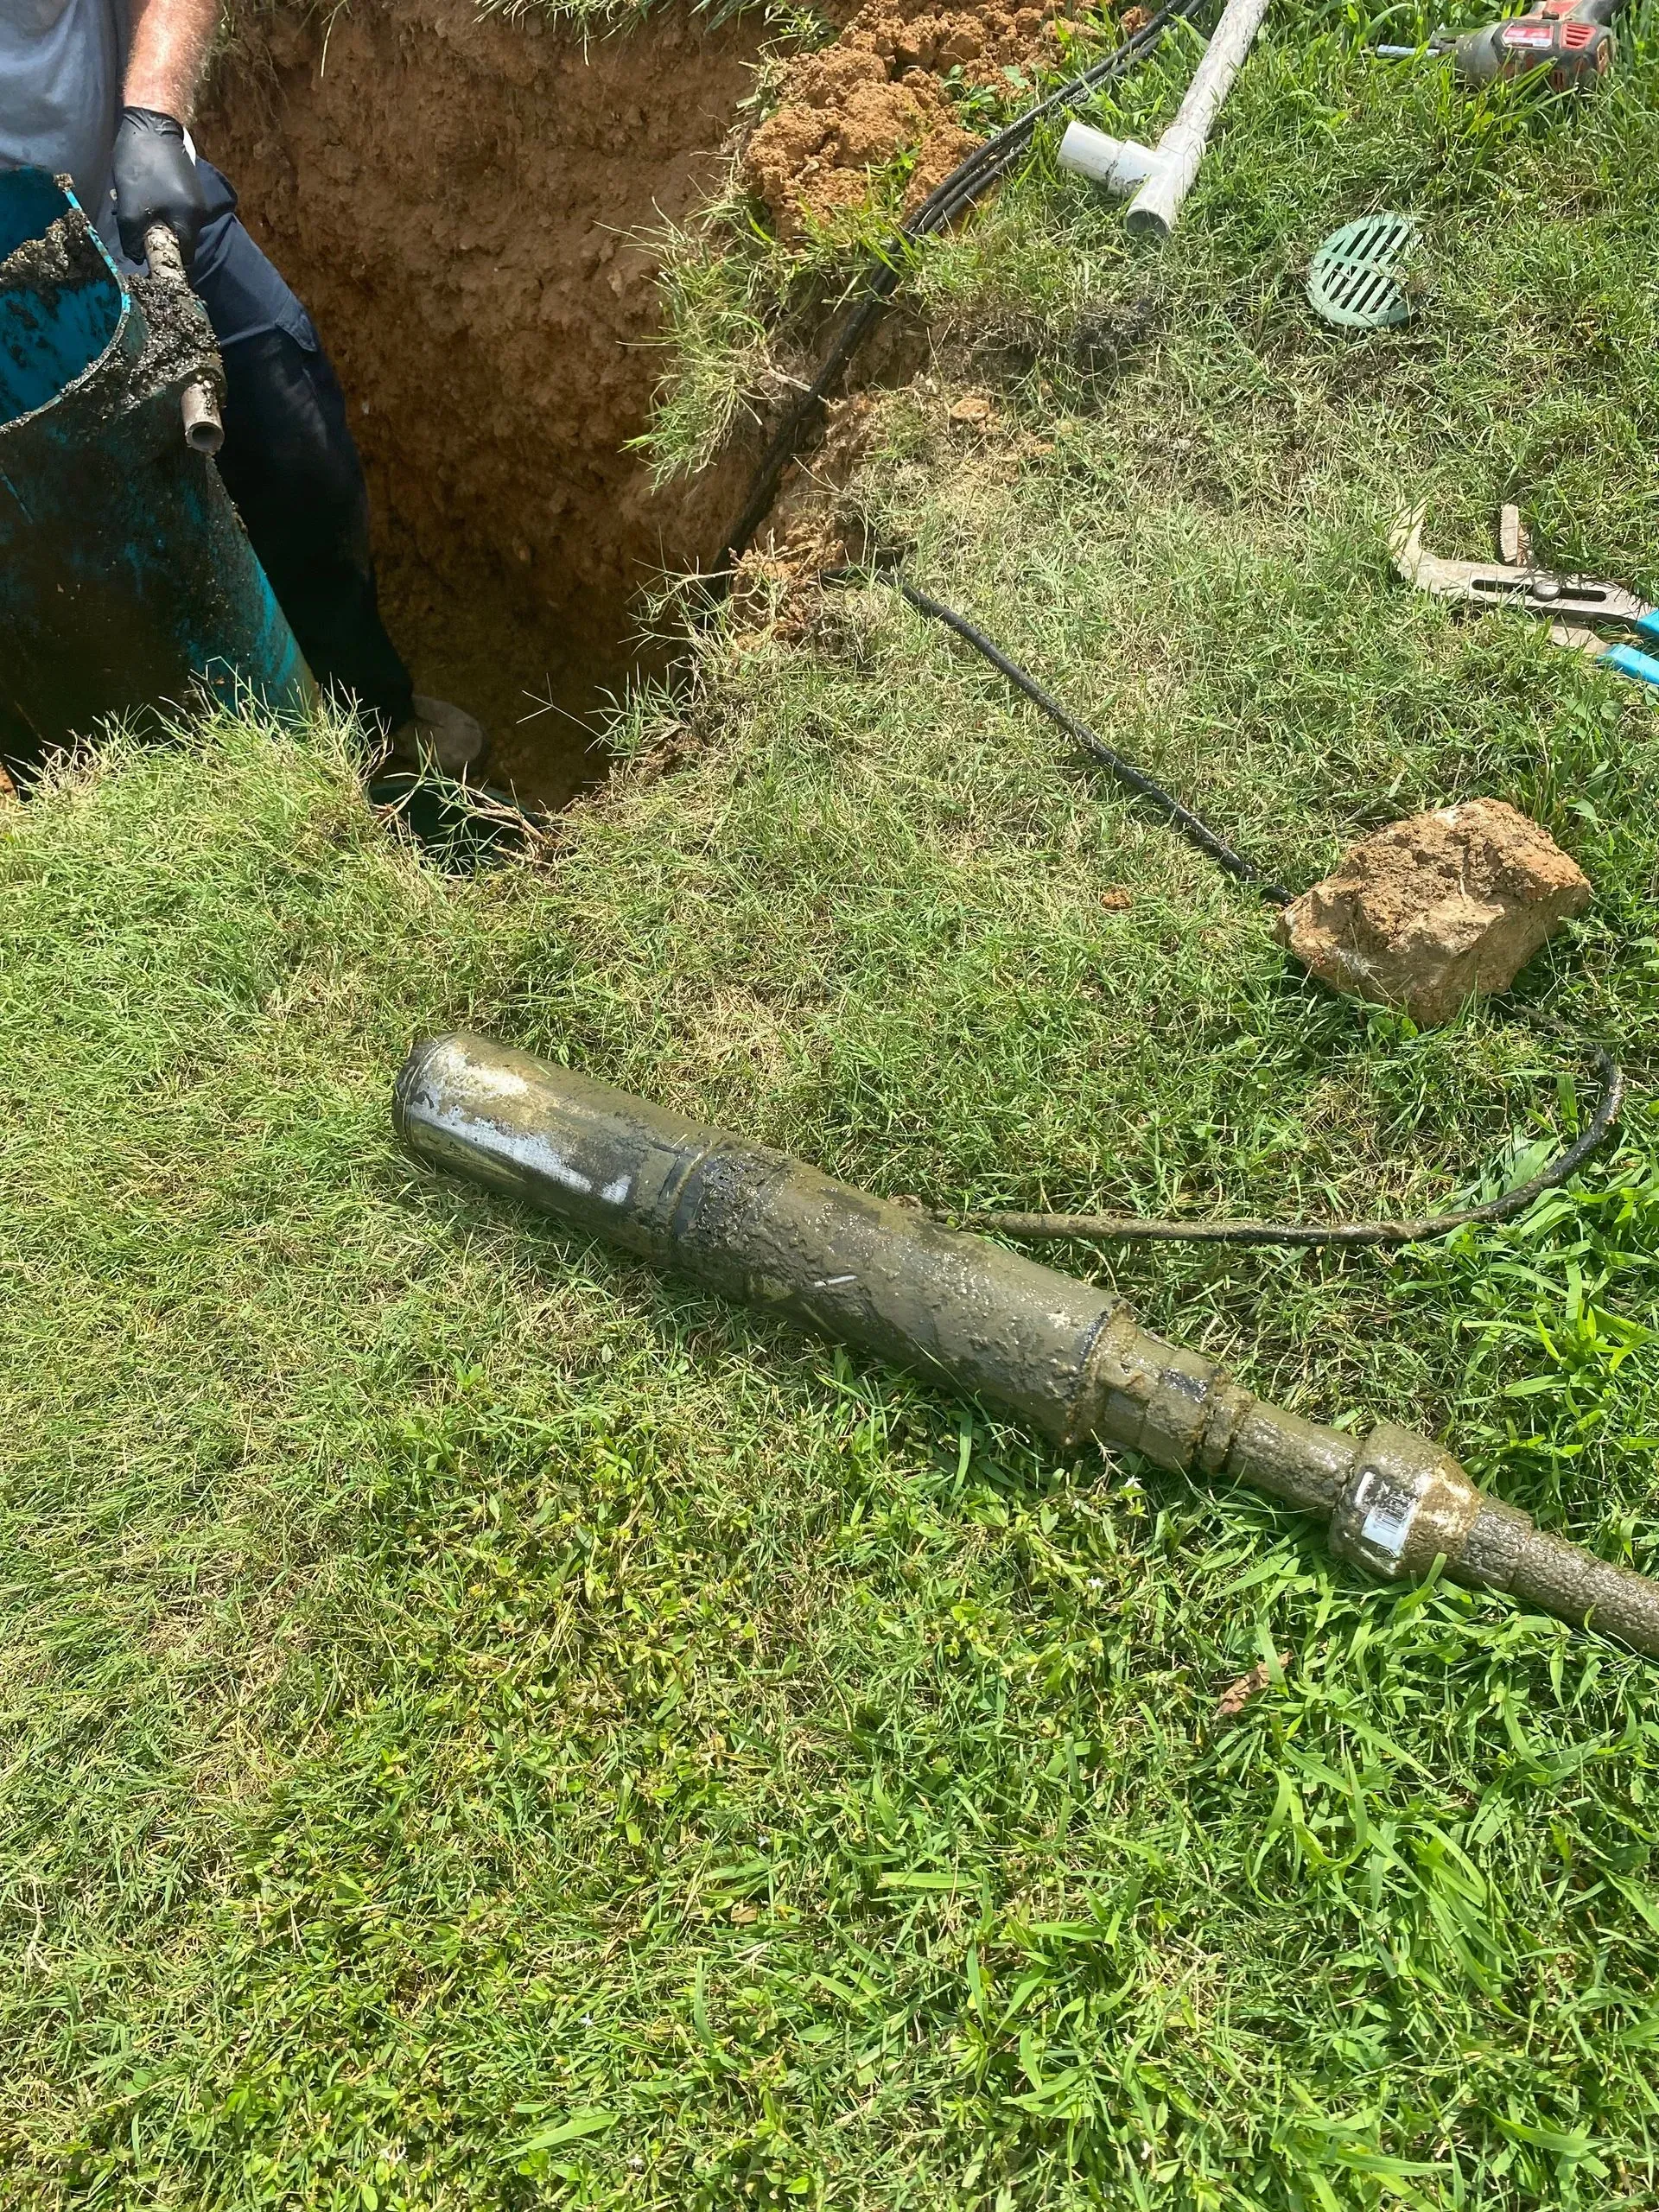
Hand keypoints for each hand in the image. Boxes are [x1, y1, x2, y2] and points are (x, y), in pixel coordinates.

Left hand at [113, 106, 207, 268]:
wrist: (152, 123)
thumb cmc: (140, 164)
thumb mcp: (129, 205)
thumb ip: (133, 236)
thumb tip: (136, 255)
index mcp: (189, 221)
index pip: (183, 257)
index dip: (165, 260)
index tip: (148, 256)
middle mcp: (199, 213)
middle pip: (179, 241)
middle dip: (157, 238)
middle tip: (136, 227)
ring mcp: (196, 198)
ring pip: (176, 224)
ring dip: (156, 220)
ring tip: (137, 205)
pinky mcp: (189, 185)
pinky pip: (176, 208)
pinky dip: (160, 207)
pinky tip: (145, 192)